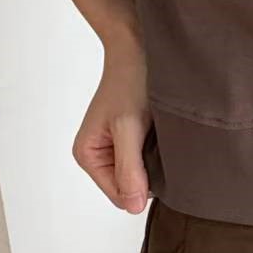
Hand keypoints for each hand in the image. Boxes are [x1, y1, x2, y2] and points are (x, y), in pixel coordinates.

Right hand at [73, 28, 151, 212]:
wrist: (139, 46)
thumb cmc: (130, 80)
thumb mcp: (129, 126)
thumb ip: (129, 168)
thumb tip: (133, 206)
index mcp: (88, 156)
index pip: (120, 197)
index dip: (142, 186)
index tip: (156, 161)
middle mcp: (101, 155)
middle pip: (132, 188)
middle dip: (149, 174)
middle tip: (159, 145)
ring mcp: (118, 148)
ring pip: (144, 175)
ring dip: (156, 162)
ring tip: (161, 137)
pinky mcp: (135, 138)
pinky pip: (150, 160)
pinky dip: (161, 151)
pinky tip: (164, 133)